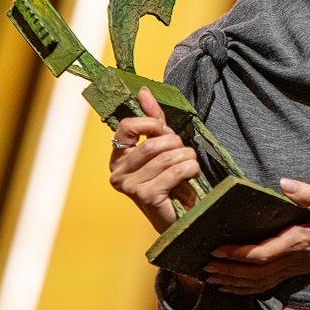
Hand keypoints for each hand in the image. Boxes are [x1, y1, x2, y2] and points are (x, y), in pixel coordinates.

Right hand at [109, 87, 200, 233]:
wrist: (180, 218)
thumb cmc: (170, 181)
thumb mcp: (161, 147)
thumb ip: (152, 120)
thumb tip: (143, 91)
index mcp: (118, 158)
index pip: (126, 126)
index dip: (150, 123)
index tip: (163, 129)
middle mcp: (118, 173)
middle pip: (153, 143)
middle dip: (176, 143)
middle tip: (183, 153)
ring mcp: (130, 186)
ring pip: (167, 156)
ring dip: (187, 156)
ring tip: (190, 164)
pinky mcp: (147, 196)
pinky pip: (175, 170)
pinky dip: (190, 168)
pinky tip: (192, 174)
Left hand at [202, 179, 309, 294]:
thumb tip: (285, 183)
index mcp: (298, 241)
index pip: (261, 253)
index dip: (237, 254)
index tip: (217, 249)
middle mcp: (291, 259)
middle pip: (253, 272)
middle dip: (227, 271)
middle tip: (203, 265)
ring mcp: (291, 268)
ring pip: (256, 282)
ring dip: (232, 282)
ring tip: (210, 278)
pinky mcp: (292, 271)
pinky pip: (265, 285)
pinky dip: (245, 288)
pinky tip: (231, 286)